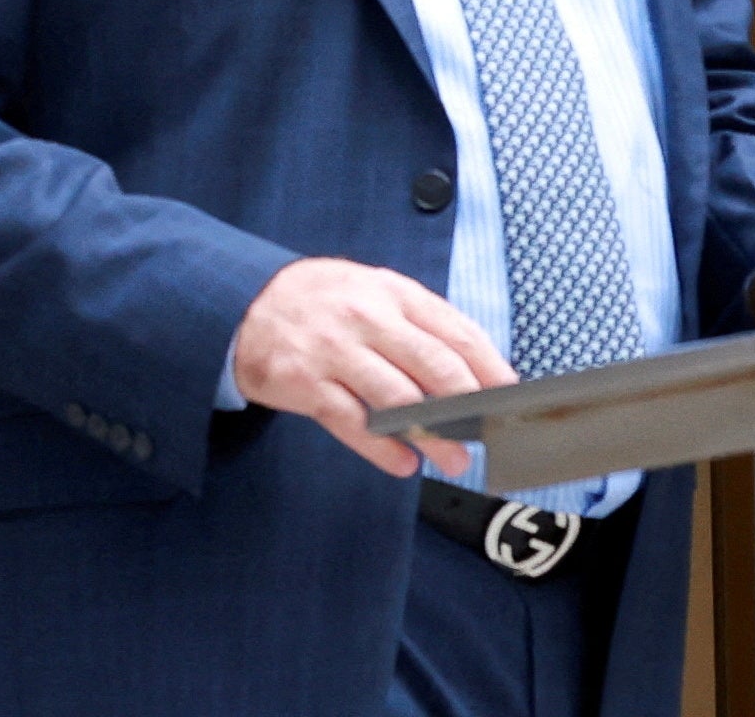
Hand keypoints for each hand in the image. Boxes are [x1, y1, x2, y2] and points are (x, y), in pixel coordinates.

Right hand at [232, 257, 516, 477]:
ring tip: (453, 459)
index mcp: (391, 292)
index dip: (490, 369)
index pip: (455, 332)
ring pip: (398, 399)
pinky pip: (352, 423)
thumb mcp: (372, 293)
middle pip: (435, 366)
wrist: (243, 302)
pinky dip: (382, 449)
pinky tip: (402, 463)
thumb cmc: (321, 303)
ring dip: (433, 436)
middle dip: (470, 408)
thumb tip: (480, 369)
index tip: (511, 399)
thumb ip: (420, 324)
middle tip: (487, 437)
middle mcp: (365, 317)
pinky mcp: (304, 382)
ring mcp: (333, 350)